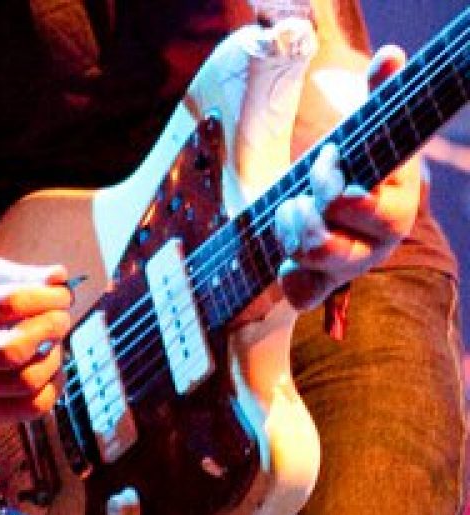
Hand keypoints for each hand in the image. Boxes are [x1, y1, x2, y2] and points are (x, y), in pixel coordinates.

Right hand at [0, 257, 73, 420]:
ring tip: (51, 343)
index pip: (10, 303)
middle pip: (14, 350)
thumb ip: (22, 275)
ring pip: (27, 381)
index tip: (62, 295)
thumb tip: (59, 277)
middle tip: (60, 319)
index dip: (47, 296)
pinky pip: (33, 407)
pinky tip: (49, 368)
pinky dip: (54, 387)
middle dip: (50, 329)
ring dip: (54, 358)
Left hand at [274, 45, 419, 309]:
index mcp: (394, 204)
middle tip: (299, 189)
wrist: (341, 204)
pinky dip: (290, 280)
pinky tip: (285, 260)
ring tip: (288, 209)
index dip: (330, 183)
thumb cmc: (353, 164)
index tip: (321, 157)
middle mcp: (376, 241)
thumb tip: (390, 55)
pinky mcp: (324, 284)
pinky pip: (304, 295)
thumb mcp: (364, 131)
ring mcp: (351, 265)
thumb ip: (378, 94)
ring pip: (313, 263)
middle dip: (305, 209)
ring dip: (290, 230)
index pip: (361, 206)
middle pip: (332, 243)